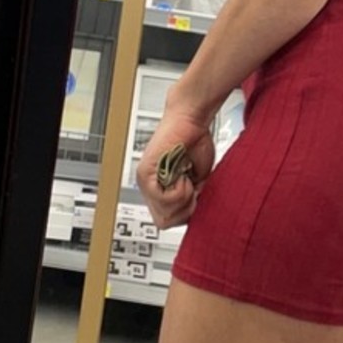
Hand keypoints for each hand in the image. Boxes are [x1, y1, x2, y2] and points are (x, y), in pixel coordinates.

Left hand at [136, 102, 216, 228]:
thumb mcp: (198, 182)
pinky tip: (182, 172)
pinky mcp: (145, 173)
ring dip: (184, 197)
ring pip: (164, 214)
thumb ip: (191, 202)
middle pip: (165, 222)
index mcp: (158, 192)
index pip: (168, 222)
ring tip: (186, 175)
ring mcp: (144, 182)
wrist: (191, 121)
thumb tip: (191, 217)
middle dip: (185, 208)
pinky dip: (180, 189)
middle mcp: (148, 189)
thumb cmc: (194, 144)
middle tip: (191, 185)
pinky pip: (163, 198)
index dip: (186, 213)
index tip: (195, 194)